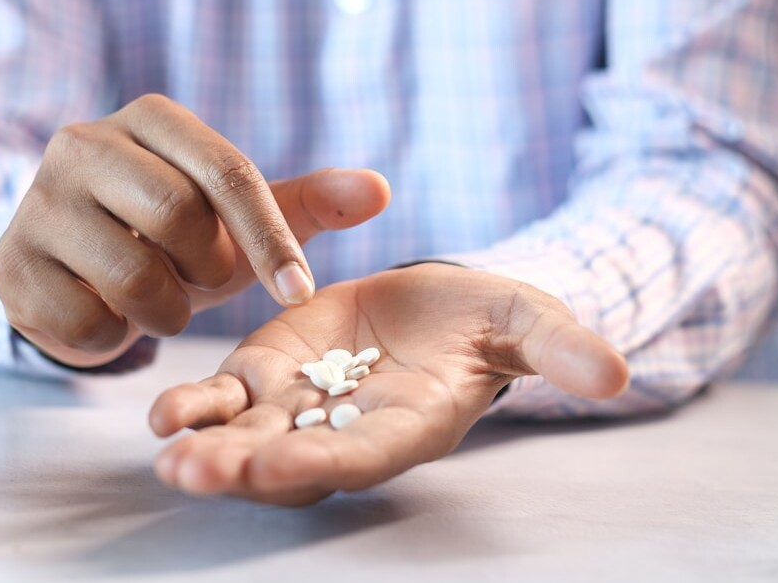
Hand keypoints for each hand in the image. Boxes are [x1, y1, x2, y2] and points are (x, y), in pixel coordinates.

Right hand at [0, 94, 390, 366]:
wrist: (77, 268)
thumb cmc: (173, 236)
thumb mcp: (241, 217)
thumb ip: (308, 202)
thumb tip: (380, 190)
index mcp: (149, 118)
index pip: (227, 172)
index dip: (271, 239)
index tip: (300, 294)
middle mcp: (83, 143)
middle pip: (178, 219)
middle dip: (208, 271)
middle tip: (199, 280)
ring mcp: (36, 202)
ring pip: (133, 276)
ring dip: (166, 310)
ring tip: (158, 298)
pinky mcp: (9, 264)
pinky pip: (87, 321)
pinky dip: (115, 337)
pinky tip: (108, 315)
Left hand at [149, 263, 627, 505]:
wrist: (436, 305)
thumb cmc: (488, 320)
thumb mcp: (526, 319)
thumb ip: (558, 349)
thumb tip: (616, 374)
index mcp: (408, 426)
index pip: (365, 456)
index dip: (326, 463)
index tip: (285, 466)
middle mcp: (346, 429)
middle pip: (291, 462)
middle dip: (246, 470)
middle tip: (197, 472)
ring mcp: (300, 405)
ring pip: (246, 438)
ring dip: (207, 448)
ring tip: (168, 454)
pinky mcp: (268, 372)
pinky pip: (225, 398)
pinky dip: (196, 407)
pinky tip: (161, 414)